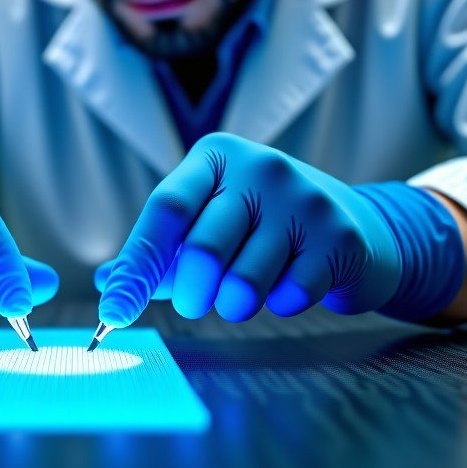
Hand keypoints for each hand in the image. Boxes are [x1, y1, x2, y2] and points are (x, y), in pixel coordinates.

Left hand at [95, 134, 463, 327]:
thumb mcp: (210, 221)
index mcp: (216, 156)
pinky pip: (287, 296)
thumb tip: (109, 281)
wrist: (357, 227)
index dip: (137, 265)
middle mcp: (260, 165)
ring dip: (234, 304)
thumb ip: (161, 252)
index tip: (114, 311)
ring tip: (246, 290)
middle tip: (197, 303)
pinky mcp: (339, 235)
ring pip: (242, 282)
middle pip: (201, 250)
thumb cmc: (263, 227)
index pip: (166, 208)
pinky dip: (280, 303)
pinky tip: (293, 280)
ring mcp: (304, 197)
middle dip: (190, 295)